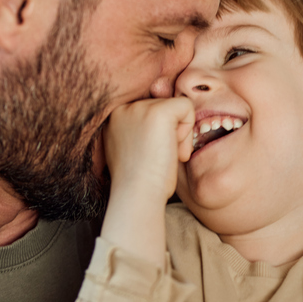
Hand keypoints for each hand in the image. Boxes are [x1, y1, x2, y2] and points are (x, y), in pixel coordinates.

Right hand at [100, 97, 194, 266]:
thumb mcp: (134, 149)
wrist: (137, 195)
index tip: (150, 156)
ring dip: (179, 134)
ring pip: (175, 108)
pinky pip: (187, 106)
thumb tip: (171, 115)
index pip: (149, 110)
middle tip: (159, 158)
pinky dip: (188, 130)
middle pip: (163, 107)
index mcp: (114, 116)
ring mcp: (139, 107)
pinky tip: (176, 152)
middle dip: (169, 133)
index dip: (157, 133)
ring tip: (164, 157)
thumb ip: (144, 130)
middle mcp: (123, 107)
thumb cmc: (139, 182)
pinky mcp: (158, 111)